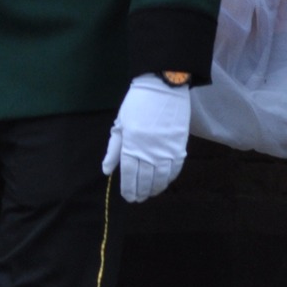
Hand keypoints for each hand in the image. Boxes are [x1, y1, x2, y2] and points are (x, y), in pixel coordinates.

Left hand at [100, 74, 189, 202]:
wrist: (162, 88)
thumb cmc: (137, 104)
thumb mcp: (120, 124)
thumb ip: (114, 149)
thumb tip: (106, 170)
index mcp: (131, 144)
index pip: (129, 173)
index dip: (128, 187)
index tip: (128, 197)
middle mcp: (149, 151)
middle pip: (145, 179)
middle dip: (140, 191)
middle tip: (138, 198)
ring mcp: (166, 151)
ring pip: (161, 178)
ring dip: (154, 189)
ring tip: (149, 194)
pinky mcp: (179, 147)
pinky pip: (175, 170)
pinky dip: (169, 179)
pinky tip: (164, 183)